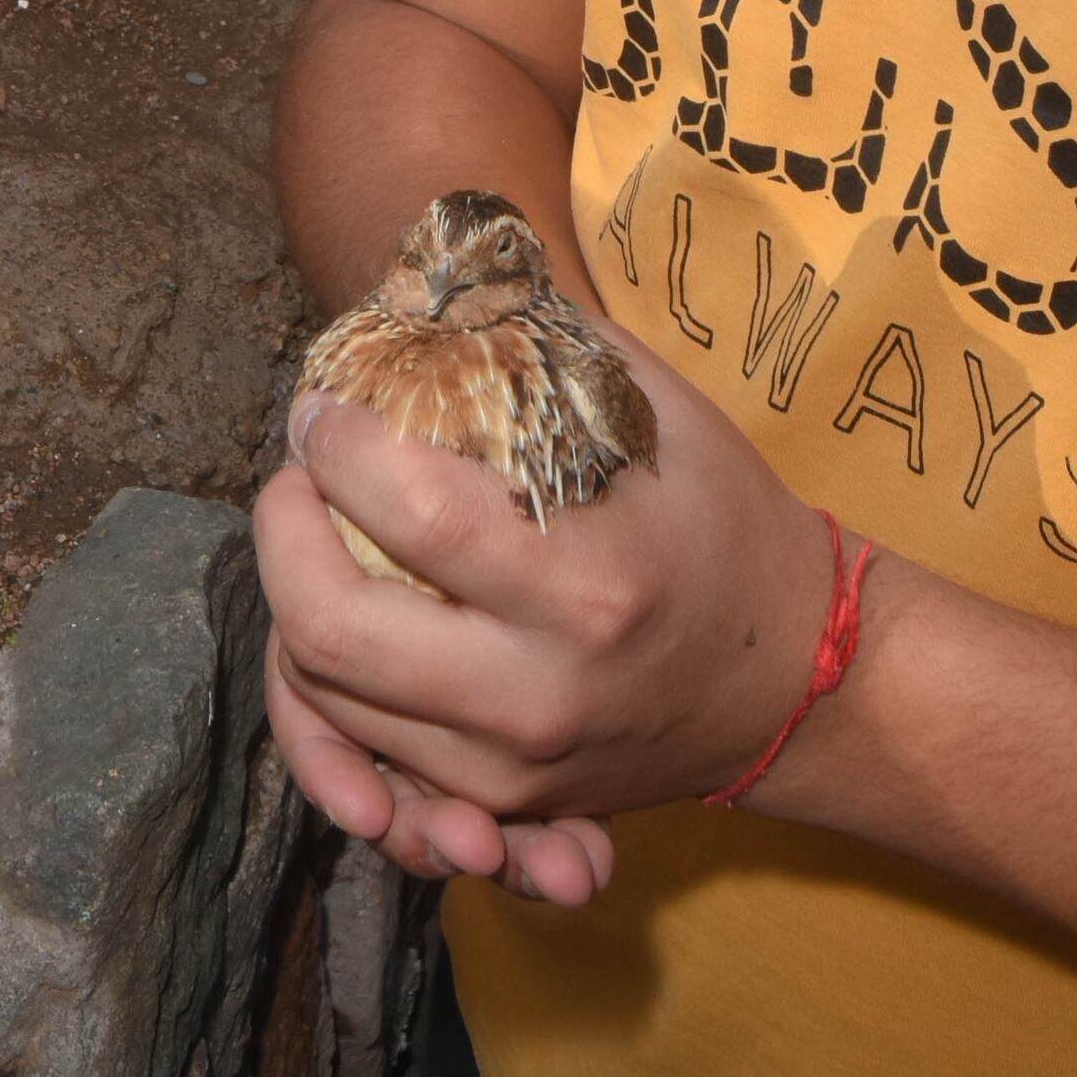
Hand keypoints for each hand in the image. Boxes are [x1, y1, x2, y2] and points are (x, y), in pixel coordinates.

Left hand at [251, 337, 850, 898]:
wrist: (795, 679)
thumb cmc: (723, 519)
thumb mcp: (656, 409)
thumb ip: (542, 337)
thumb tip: (433, 279)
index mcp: (589, 582)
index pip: (412, 513)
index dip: (336, 450)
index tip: (321, 411)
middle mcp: (542, 689)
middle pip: (331, 630)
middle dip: (281, 538)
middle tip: (294, 481)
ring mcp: (517, 763)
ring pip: (326, 698)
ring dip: (291, 604)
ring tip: (314, 535)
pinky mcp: (504, 797)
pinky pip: (364, 752)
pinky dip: (327, 688)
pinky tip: (338, 617)